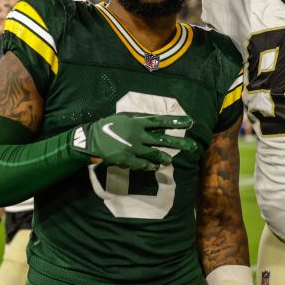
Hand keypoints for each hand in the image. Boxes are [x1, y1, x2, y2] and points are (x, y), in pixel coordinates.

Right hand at [72, 113, 195, 171]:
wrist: (91, 140)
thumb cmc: (108, 125)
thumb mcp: (124, 117)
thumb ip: (141, 118)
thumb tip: (157, 120)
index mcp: (138, 122)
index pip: (162, 121)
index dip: (176, 121)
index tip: (190, 122)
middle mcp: (139, 135)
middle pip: (163, 140)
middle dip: (179, 143)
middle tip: (193, 147)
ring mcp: (134, 148)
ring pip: (155, 154)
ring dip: (164, 158)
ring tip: (170, 161)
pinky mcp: (128, 159)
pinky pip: (143, 165)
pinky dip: (150, 166)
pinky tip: (155, 167)